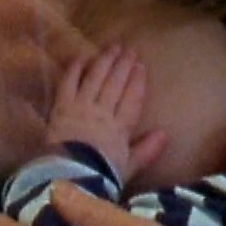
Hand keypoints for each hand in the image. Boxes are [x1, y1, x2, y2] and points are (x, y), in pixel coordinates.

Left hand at [45, 45, 166, 183]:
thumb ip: (146, 151)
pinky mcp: (60, 107)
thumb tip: (165, 133)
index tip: (141, 65)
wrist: (68, 178)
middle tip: (130, 49)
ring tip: (112, 47)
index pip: (132, 99)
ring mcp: (80, 107)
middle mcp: (102, 112)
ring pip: (95, 78)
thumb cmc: (99, 177)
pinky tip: (82, 57)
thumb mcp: (128, 168)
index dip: (137, 81)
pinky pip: (69, 83)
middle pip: (115, 84)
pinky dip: (75, 69)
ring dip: (105, 61)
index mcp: (120, 128)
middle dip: (123, 65)